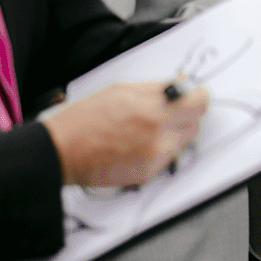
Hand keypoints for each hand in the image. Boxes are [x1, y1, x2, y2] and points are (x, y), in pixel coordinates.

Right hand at [42, 80, 208, 186]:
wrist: (61, 151)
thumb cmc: (85, 117)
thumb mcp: (123, 89)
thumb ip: (158, 90)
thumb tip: (182, 87)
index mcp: (154, 109)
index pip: (200, 102)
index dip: (197, 96)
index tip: (193, 94)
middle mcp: (159, 134)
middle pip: (196, 122)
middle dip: (187, 114)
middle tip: (169, 110)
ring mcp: (155, 156)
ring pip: (183, 141)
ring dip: (174, 132)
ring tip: (147, 128)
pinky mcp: (148, 173)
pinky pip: (168, 157)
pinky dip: (160, 149)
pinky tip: (138, 143)